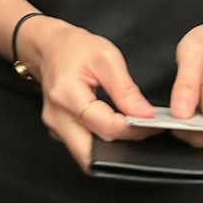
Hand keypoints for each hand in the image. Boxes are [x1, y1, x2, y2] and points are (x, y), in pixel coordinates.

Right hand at [20, 18, 155, 172]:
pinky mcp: (59, 132)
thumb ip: (125, 89)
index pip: (106, 127)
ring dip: (111, 148)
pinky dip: (101, 142)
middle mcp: (57, 117)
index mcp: (67, 95)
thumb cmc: (75, 48)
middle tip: (142, 132)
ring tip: (130, 128)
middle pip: (92, 153)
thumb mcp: (106, 58)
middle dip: (121, 149)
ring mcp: (55, 128)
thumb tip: (144, 113)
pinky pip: (83, 146)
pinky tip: (114, 126)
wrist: (50, 48)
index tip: (152, 123)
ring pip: (87, 154)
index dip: (133, 129)